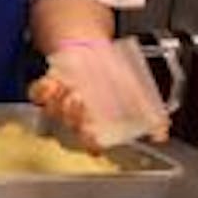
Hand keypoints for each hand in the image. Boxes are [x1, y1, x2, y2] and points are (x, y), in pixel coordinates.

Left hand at [30, 42, 171, 150]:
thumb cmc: (113, 76)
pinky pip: (37, 96)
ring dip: (60, 102)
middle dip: (75, 117)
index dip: (91, 143)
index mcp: (97, 123)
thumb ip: (152, 116)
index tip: (94, 137)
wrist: (93, 54)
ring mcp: (59, 105)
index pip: (92, 144)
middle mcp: (77, 118)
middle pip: (70, 127)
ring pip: (54, 112)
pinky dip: (42, 90)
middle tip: (82, 101)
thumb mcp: (138, 94)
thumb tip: (161, 134)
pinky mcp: (46, 90)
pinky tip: (51, 83)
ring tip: (71, 88)